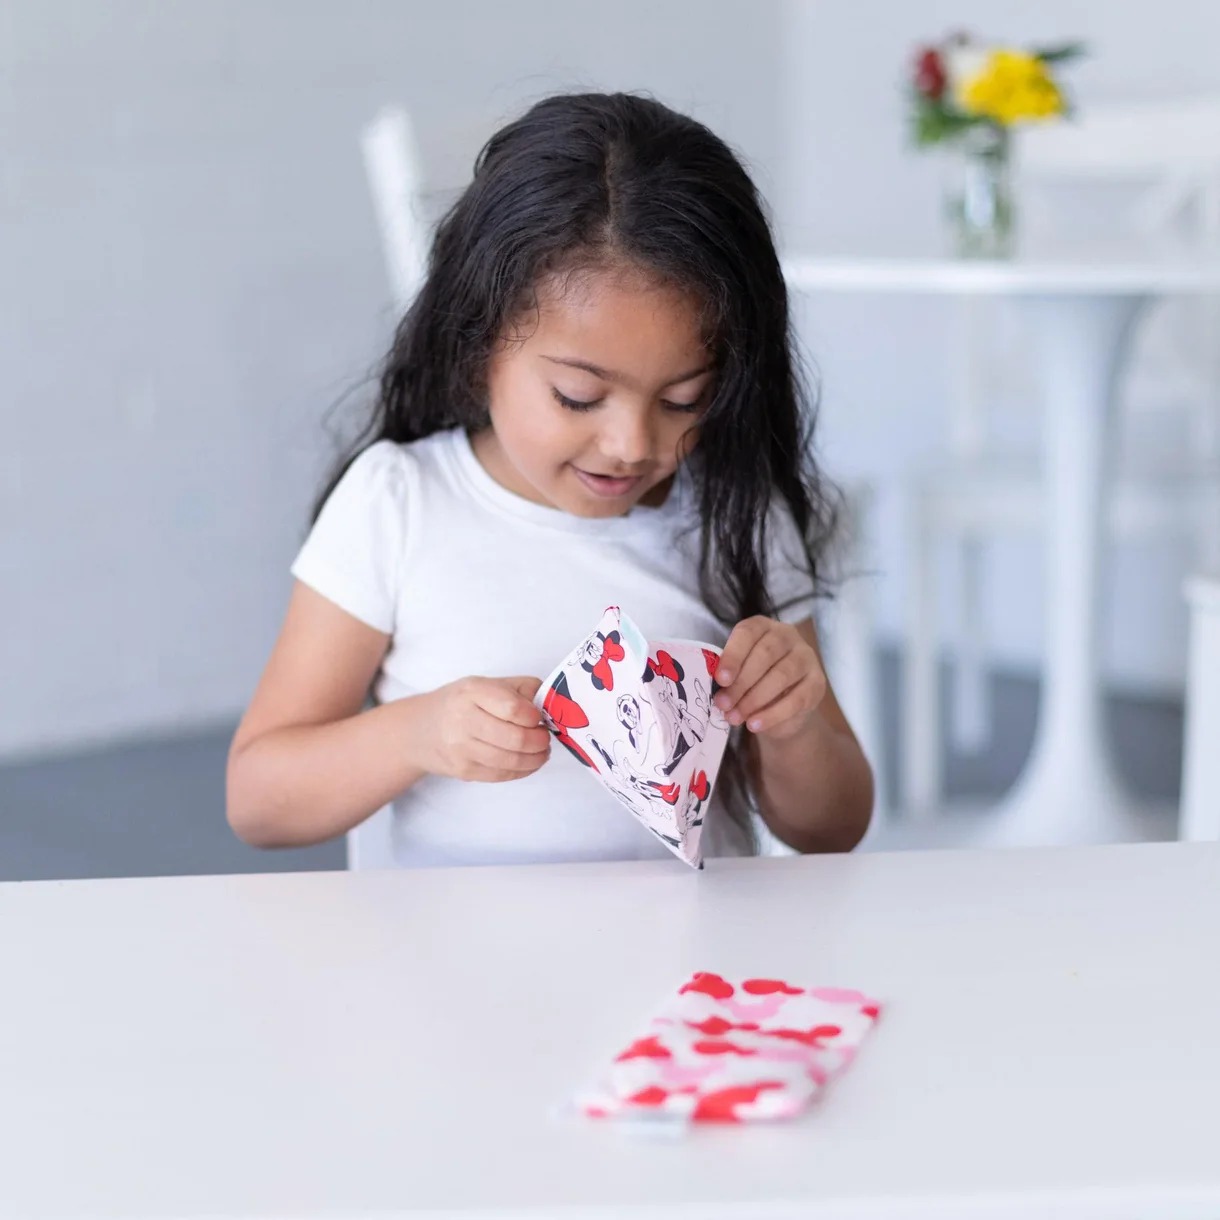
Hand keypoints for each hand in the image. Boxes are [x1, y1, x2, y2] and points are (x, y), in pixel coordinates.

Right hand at [420, 676, 550, 781]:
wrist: (421, 730)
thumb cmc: (462, 703)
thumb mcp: (487, 684)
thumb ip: (522, 689)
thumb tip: (550, 707)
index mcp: (473, 692)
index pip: (513, 709)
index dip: (535, 717)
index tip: (539, 718)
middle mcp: (464, 719)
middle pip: (516, 739)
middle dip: (540, 741)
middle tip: (545, 738)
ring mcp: (462, 749)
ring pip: (511, 761)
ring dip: (536, 759)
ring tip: (541, 751)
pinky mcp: (464, 771)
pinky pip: (502, 775)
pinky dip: (523, 771)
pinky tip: (529, 762)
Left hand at [712, 617, 826, 739]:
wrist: (783, 708)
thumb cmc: (753, 682)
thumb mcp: (738, 674)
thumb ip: (729, 676)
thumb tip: (719, 693)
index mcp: (762, 627)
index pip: (748, 633)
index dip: (733, 656)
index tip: (720, 679)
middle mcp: (787, 635)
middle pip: (765, 654)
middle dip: (741, 682)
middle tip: (724, 704)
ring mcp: (806, 657)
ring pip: (781, 676)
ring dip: (754, 699)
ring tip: (735, 717)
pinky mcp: (817, 683)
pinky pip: (796, 699)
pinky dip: (772, 714)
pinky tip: (754, 725)